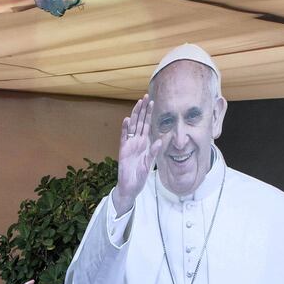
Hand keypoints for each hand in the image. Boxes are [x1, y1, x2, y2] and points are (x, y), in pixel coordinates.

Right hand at [112, 94, 161, 214]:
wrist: (130, 186)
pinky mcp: (123, 150)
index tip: (152, 102)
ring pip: (132, 126)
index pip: (147, 125)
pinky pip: (124, 137)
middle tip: (145, 97)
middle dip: (142, 110)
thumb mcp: (150, 163)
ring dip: (135, 115)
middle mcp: (137, 141)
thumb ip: (154, 152)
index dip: (149, 114)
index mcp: (145, 143)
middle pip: (140, 122)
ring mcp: (129, 144)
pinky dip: (125, 129)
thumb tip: (160, 141)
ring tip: (138, 104)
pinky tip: (127, 120)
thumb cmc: (140, 176)